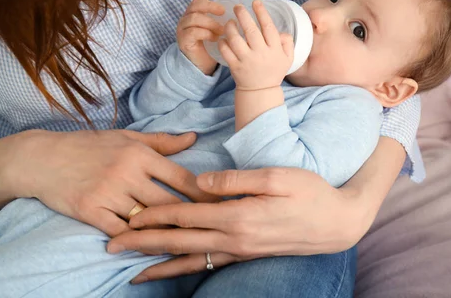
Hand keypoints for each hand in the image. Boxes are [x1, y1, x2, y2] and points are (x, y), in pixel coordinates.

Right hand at [0, 129, 217, 236]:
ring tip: (190, 242)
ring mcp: (108, 193)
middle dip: (192, 217)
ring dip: (167, 232)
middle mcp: (127, 173)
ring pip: (147, 220)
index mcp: (139, 154)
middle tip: (213, 228)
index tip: (221, 204)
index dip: (204, 194)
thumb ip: (161, 142)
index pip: (181, 177)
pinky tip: (152, 246)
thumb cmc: (89, 145)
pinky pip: (121, 231)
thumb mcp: (126, 137)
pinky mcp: (90, 210)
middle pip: (169, 202)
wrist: (42, 158)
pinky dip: (137, 240)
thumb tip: (193, 138)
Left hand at [108, 167, 366, 283]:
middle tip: (112, 247)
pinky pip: (210, 265)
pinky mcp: (248, 255)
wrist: (338, 223)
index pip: (185, 215)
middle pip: (179, 241)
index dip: (153, 215)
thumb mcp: (278, 176)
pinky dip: (187, 270)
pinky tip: (175, 271)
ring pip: (191, 260)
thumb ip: (236, 179)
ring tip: (133, 273)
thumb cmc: (311, 193)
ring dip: (160, 264)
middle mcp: (234, 238)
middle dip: (144, 244)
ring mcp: (241, 250)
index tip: (126, 217)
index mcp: (238, 215)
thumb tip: (201, 180)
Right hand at [177, 0, 224, 74]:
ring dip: (211, 23)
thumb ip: (223, 18)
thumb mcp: (219, 28)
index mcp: (196, 12)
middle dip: (210, 6)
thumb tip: (241, 10)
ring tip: (222, 30)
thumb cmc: (212, 45)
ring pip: (195, 18)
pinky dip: (206, 33)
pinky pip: (194, 32)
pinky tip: (215, 38)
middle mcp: (187, 17)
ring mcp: (183, 28)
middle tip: (223, 11)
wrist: (201, 64)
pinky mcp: (183, 39)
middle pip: (196, 4)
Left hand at [218, 1, 293, 90]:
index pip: (268, 27)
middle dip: (243, 15)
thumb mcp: (288, 58)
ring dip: (230, 28)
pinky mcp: (235, 67)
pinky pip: (226, 51)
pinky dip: (223, 43)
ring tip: (229, 22)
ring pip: (235, 40)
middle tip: (237, 6)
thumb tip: (282, 31)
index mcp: (274, 50)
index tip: (255, 2)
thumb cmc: (274, 71)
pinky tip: (223, 37)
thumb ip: (287, 43)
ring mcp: (247, 61)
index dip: (262, 13)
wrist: (260, 91)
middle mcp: (261, 54)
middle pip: (250, 31)